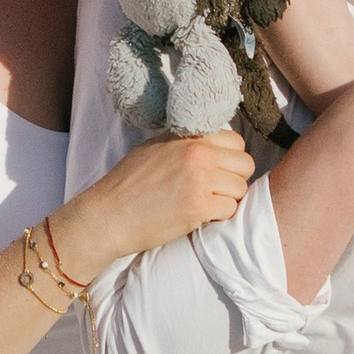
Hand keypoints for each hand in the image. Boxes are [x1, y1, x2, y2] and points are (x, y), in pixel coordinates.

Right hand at [56, 127, 254, 276]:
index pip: (236, 142)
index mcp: (188, 137)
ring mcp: (200, 179)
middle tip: (214, 192)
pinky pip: (230, 210)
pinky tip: (199, 217)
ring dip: (226, 200)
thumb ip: (185, 143)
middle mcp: (197, 153)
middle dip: (233, 180)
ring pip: (240, 188)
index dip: (230, 160)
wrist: (108, 215)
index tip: (217, 172)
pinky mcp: (198, 206)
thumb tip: (210, 143)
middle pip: (245, 165)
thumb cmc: (127, 185)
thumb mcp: (155, 148)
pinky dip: (218, 217)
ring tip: (204, 205)